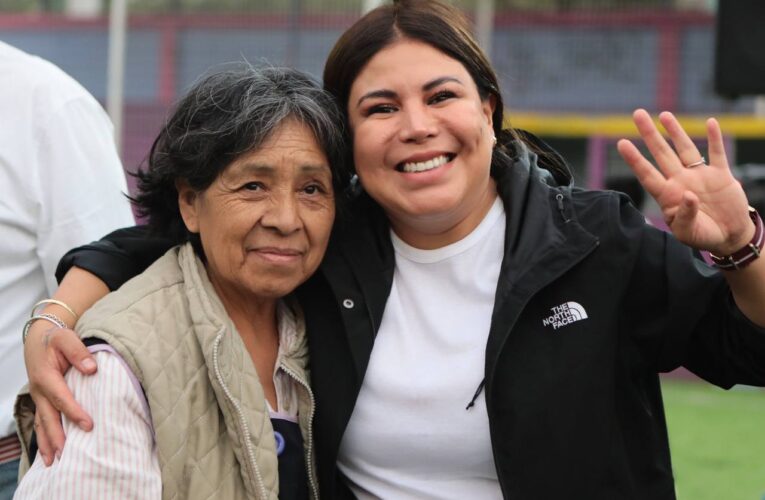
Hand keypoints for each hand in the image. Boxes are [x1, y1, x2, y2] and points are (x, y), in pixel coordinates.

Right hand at [24, 321, 95, 464]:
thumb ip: (79, 352)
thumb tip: (91, 369)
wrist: (39, 339)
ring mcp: (38, 397)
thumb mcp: (66, 338)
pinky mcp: (41, 400)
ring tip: (53, 462)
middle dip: (56, 436)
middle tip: (67, 454)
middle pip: (48, 417)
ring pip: (41, 423)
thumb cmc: (56, 338)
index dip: (74, 412)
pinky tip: (49, 451)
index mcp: (46, 376)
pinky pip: (41, 421)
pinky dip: (44, 437)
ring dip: (47, 442)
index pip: (62, 398)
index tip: (88, 425)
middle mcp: (39, 390)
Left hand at [617, 109, 754, 254]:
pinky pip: (716, 153)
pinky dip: (714, 138)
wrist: (729, 236)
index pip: (647, 174)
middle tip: (638, 114)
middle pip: (662, 153)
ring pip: (685, 149)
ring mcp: (699, 176)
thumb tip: (688, 195)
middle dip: (649, 134)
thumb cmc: (703, 236)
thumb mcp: (689, 233)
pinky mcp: (721, 175)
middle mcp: (680, 181)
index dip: (635, 159)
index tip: (622, 143)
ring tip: (664, 115)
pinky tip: (710, 123)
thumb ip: (685, 216)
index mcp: (667, 195)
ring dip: (676, 131)